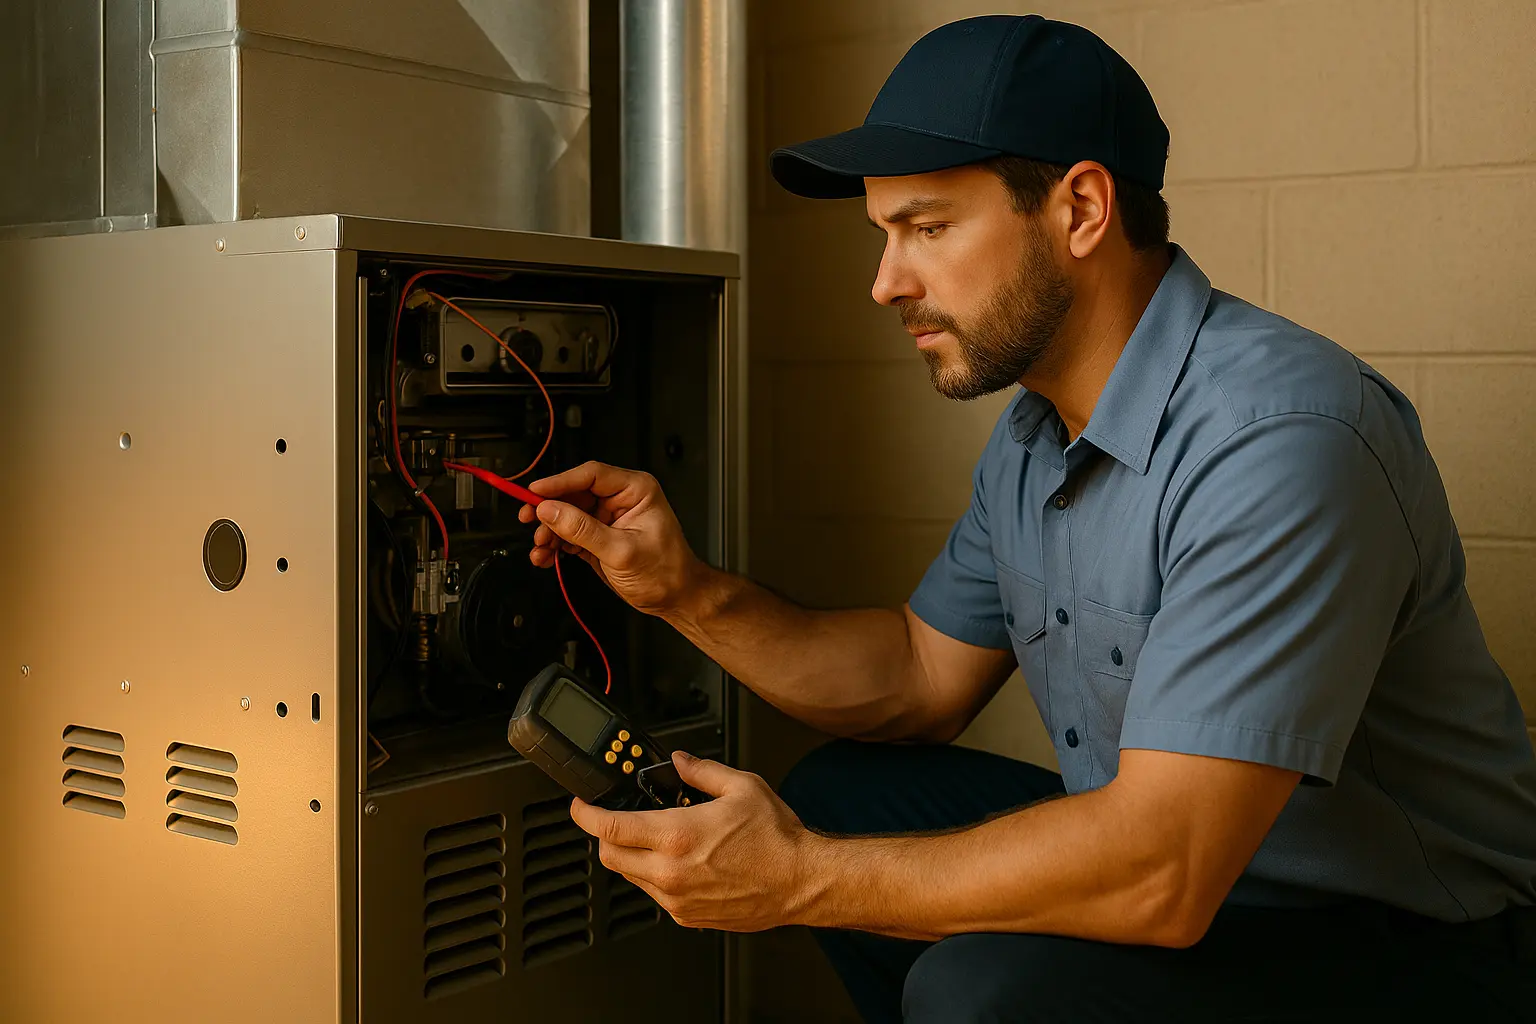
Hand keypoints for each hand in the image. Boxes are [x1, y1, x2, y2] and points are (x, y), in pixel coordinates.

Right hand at [519, 461, 705, 615]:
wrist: (675, 599)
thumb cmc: (666, 572)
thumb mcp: (621, 551)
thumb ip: (583, 530)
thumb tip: (551, 510)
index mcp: (635, 490)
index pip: (591, 476)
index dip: (560, 482)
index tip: (535, 491)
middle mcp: (620, 500)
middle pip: (574, 494)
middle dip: (550, 509)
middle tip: (529, 518)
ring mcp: (607, 519)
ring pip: (567, 515)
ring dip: (549, 531)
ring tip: (541, 546)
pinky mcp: (597, 538)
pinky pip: (569, 534)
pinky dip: (555, 545)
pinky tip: (546, 555)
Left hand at [569, 752, 819, 932]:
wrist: (801, 882)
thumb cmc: (777, 840)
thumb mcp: (741, 787)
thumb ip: (702, 771)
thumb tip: (680, 762)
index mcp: (678, 836)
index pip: (610, 827)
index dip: (586, 814)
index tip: (581, 806)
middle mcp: (670, 872)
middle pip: (610, 855)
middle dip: (605, 835)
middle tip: (616, 819)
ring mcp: (676, 899)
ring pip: (630, 877)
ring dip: (631, 856)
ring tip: (658, 838)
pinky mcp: (687, 917)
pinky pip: (654, 895)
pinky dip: (655, 876)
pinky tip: (679, 861)